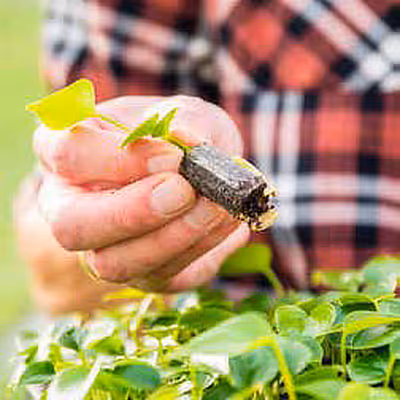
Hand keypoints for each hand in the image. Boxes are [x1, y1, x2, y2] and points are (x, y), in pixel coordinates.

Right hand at [34, 95, 249, 291]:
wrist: (194, 170)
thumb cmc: (178, 137)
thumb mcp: (187, 112)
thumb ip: (185, 122)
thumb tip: (185, 142)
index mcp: (67, 152)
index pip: (69, 154)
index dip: (120, 157)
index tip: (173, 156)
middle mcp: (72, 207)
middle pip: (72, 227)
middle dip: (134, 212)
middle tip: (184, 191)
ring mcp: (103, 246)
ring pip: (116, 264)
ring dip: (175, 237)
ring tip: (220, 206)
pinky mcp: (140, 273)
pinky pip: (162, 275)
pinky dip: (202, 250)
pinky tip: (229, 224)